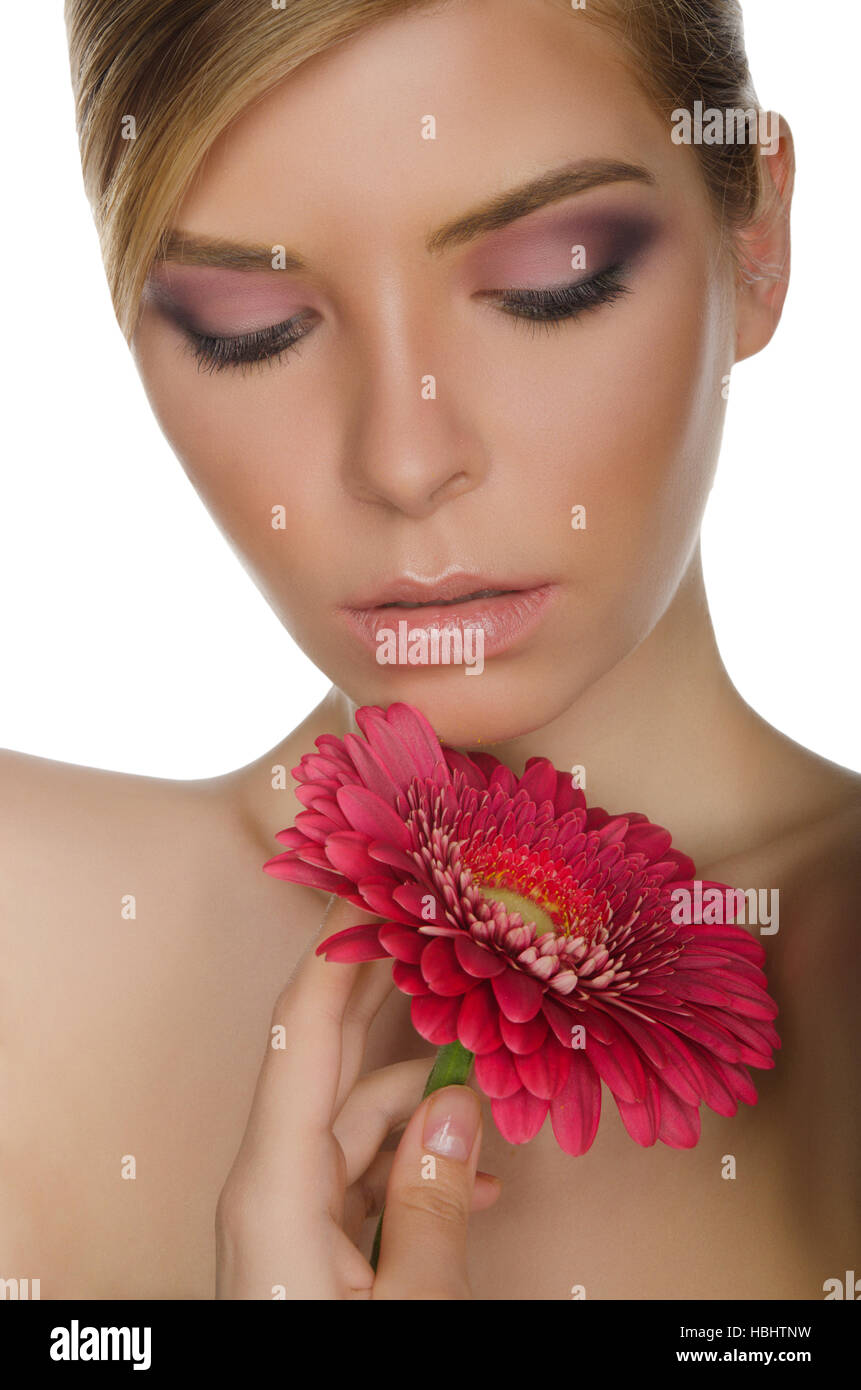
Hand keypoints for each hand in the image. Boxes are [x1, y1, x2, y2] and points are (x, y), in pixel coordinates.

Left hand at [215, 898, 501, 1298]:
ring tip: (493, 1090)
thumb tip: (456, 1107)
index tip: (366, 882)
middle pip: (325, 1055)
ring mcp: (287, 1216)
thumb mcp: (410, 1304)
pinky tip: (478, 1185)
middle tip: (425, 922)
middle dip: (378, 987)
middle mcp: (271, 1187)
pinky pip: (363, 1175)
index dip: (333, 949)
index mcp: (276, 1188)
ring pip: (357, 1119)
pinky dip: (417, 1164)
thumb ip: (433, 1202)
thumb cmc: (347, 1388)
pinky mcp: (308, 1246)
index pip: (300, 1032)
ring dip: (425, 1100)